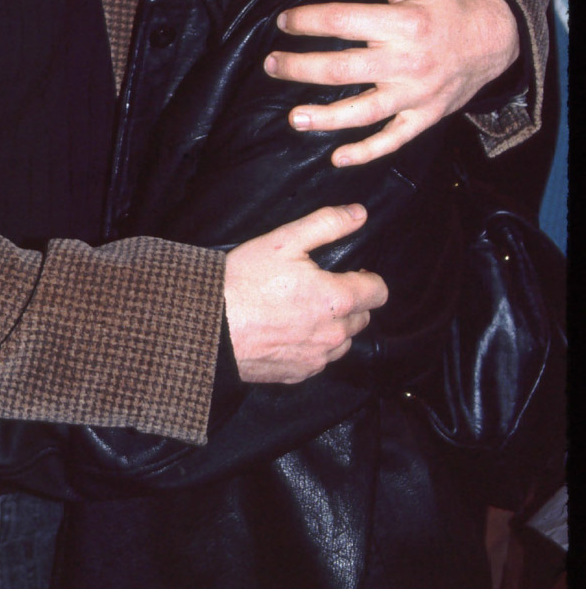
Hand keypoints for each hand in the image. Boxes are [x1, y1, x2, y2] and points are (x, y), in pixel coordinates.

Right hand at [223, 203, 386, 382]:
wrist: (209, 324)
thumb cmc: (245, 280)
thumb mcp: (284, 240)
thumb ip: (327, 224)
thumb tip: (359, 214)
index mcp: (336, 299)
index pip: (379, 292)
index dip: (368, 279)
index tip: (351, 273)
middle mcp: (334, 334)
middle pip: (362, 318)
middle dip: (349, 302)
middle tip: (319, 288)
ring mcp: (317, 358)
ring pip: (343, 342)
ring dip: (333, 327)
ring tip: (303, 310)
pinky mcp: (299, 374)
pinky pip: (319, 360)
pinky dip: (312, 347)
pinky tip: (288, 331)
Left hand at [264, 0, 518, 167]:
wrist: (495, 38)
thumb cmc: (445, 3)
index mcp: (404, 22)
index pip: (342, 21)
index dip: (307, 21)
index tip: (283, 21)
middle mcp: (409, 62)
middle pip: (343, 69)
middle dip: (300, 68)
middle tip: (271, 65)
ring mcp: (417, 94)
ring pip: (364, 113)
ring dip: (325, 118)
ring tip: (293, 118)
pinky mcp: (426, 117)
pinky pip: (394, 140)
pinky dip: (366, 152)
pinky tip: (337, 158)